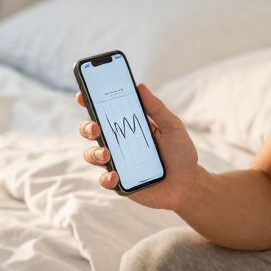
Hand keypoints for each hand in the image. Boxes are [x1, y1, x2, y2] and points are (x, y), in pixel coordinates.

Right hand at [75, 83, 200, 210]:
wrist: (188, 183)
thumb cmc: (180, 152)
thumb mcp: (173, 127)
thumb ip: (157, 109)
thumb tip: (140, 86)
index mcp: (129, 125)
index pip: (105, 111)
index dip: (90, 101)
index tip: (83, 96)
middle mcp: (118, 142)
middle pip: (92, 131)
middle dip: (87, 127)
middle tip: (95, 128)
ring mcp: (117, 162)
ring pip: (92, 155)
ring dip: (94, 153)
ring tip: (106, 154)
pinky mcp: (119, 182)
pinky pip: (105, 180)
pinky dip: (106, 178)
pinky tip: (115, 175)